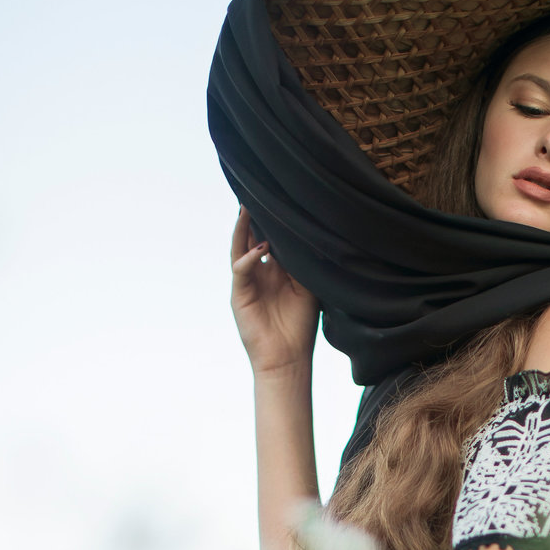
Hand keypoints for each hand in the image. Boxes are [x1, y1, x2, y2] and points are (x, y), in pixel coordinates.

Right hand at [230, 205, 319, 375]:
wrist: (288, 358)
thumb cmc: (300, 326)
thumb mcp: (308, 288)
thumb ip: (304, 263)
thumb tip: (310, 236)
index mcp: (275, 270)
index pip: (270, 238)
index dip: (272, 221)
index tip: (279, 199)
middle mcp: (259, 273)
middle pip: (251, 237)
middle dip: (253, 217)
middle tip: (256, 191)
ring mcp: (247, 282)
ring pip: (240, 248)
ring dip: (243, 229)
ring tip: (247, 208)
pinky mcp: (239, 295)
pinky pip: (240, 270)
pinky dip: (248, 258)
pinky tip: (259, 249)